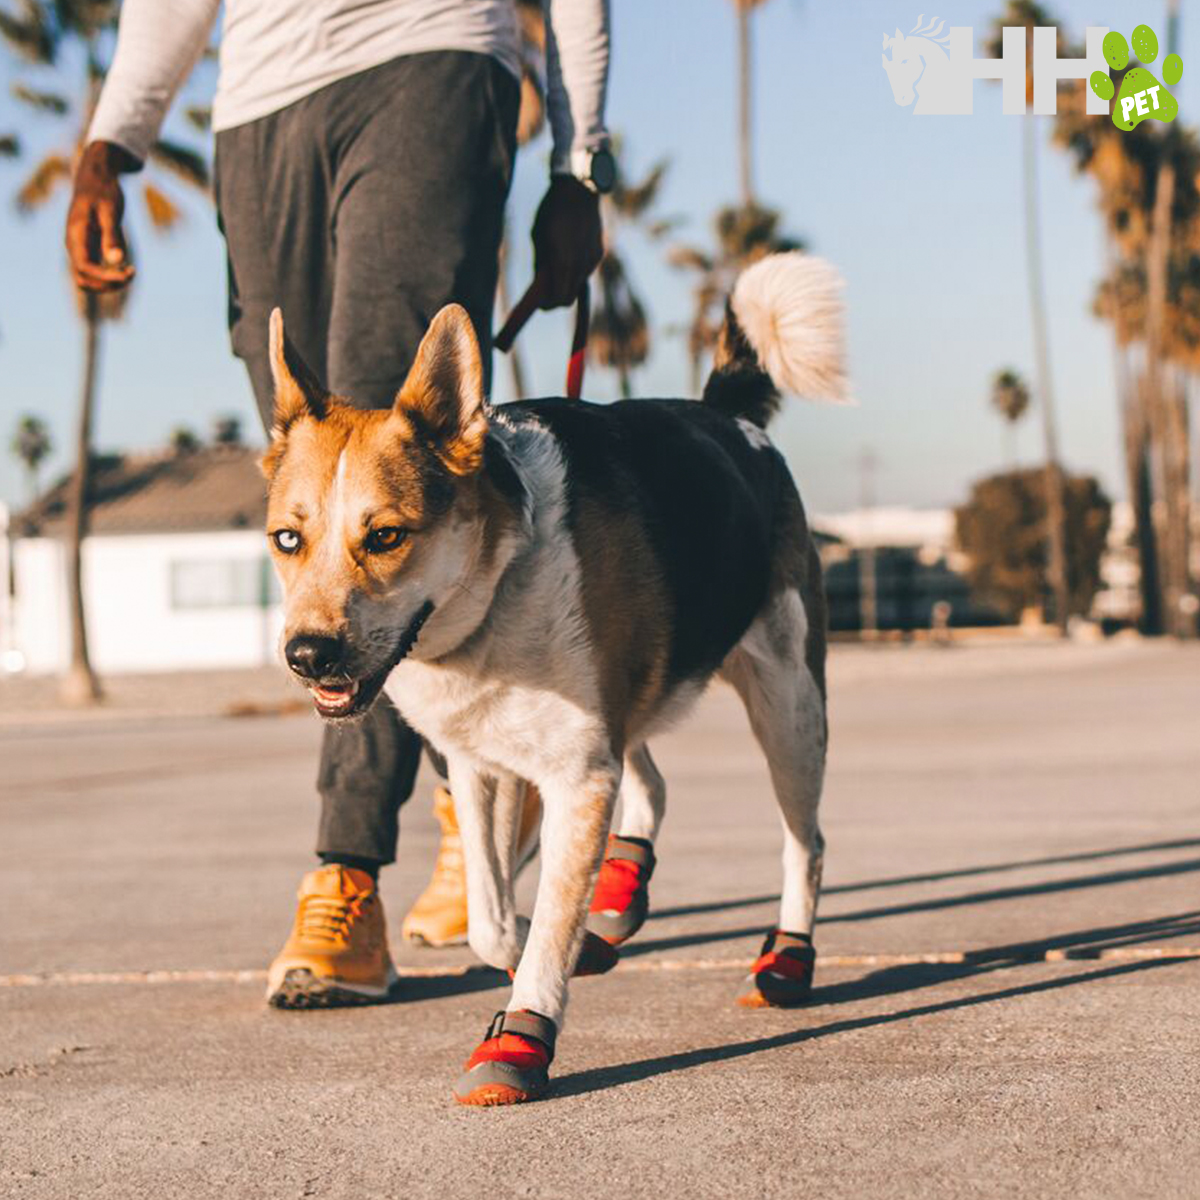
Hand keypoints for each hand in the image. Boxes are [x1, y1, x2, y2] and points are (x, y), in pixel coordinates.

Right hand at [65, 141, 139, 292]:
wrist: (95, 179)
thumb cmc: (103, 192)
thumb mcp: (110, 211)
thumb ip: (112, 235)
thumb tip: (116, 261)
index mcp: (75, 236)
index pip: (84, 268)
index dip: (106, 277)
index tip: (129, 271)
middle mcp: (74, 246)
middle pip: (83, 281)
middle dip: (108, 284)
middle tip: (132, 273)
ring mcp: (80, 250)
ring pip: (88, 281)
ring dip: (109, 284)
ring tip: (131, 272)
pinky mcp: (89, 251)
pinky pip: (96, 274)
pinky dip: (111, 277)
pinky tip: (127, 266)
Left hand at [530, 175, 602, 308]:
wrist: (580, 189)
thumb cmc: (552, 211)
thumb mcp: (538, 237)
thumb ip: (540, 264)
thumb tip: (539, 285)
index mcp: (563, 262)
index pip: (558, 299)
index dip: (547, 305)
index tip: (539, 304)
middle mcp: (581, 265)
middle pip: (569, 298)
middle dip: (556, 299)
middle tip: (545, 292)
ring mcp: (592, 260)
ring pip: (578, 285)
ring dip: (566, 283)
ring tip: (556, 268)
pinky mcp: (598, 253)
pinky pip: (585, 271)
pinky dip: (576, 271)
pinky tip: (569, 254)